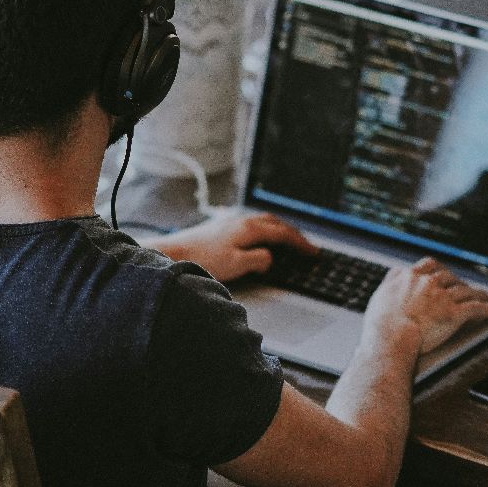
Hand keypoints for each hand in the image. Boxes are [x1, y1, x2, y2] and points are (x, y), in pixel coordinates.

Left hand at [152, 210, 315, 283]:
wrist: (174, 253)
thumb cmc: (203, 260)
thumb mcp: (237, 265)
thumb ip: (259, 260)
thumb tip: (270, 257)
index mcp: (250, 228)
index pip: (283, 233)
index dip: (301, 243)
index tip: (312, 252)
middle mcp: (241, 220)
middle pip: (275, 222)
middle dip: (293, 233)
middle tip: (304, 245)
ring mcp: (230, 221)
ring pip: (263, 220)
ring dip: (278, 229)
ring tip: (286, 240)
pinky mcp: (220, 226)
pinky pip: (251, 223)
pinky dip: (263, 229)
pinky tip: (258, 236)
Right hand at [362, 259, 487, 356]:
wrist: (390, 337)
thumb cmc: (380, 324)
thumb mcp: (380, 295)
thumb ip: (390, 281)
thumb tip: (394, 273)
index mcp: (410, 277)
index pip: (428, 265)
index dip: (438, 269)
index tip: (442, 272)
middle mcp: (427, 283)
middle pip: (449, 277)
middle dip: (459, 282)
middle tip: (464, 287)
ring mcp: (442, 297)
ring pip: (465, 291)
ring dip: (477, 293)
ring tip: (485, 296)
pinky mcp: (454, 313)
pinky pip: (476, 308)